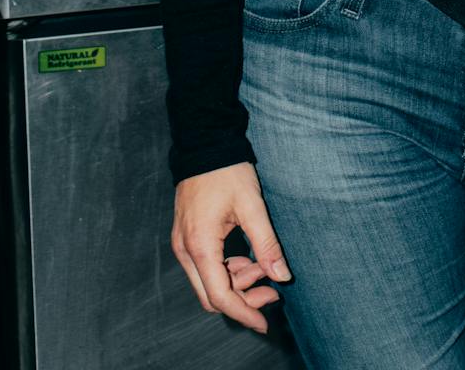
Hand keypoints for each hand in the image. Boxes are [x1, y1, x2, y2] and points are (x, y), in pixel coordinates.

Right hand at [171, 160, 292, 333]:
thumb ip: (266, 243)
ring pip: (208, 283)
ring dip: (236, 283)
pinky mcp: (186, 238)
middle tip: (272, 290)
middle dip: (242, 299)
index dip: (243, 313)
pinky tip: (248, 258)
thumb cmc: (227, 170)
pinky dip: (227, 270)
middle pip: (211, 295)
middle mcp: (185, 250)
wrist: (204, 143)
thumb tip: (282, 276)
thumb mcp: (252, 204)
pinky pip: (205, 268)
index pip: (220, 296)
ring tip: (263, 265)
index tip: (264, 323)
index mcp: (200, 245)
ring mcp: (183, 245)